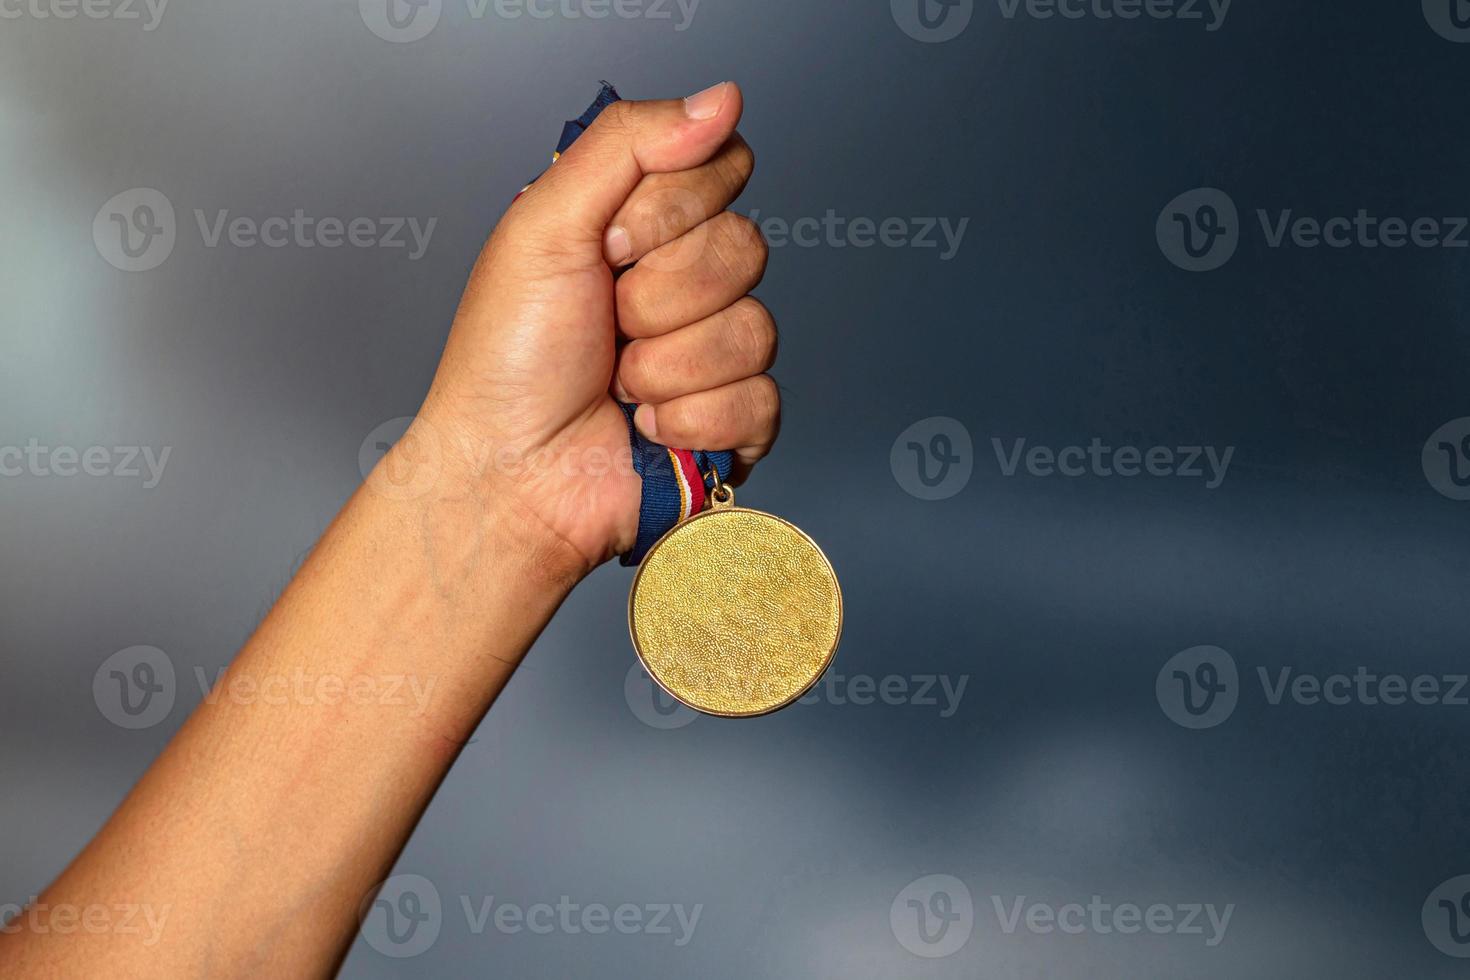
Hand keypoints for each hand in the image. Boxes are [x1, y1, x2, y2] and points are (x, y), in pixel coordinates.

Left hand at [412, 82, 778, 576]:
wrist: (508, 475)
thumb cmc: (507, 360)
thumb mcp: (545, 223)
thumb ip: (630, 144)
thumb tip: (723, 98)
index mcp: (645, 227)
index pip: (723, 171)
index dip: (669, 211)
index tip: (606, 246)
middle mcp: (688, 283)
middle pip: (746, 248)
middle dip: (658, 295)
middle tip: (604, 324)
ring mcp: (716, 356)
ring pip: (754, 329)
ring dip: (665, 364)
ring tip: (617, 384)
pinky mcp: (735, 423)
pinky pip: (761, 400)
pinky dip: (688, 419)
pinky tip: (645, 428)